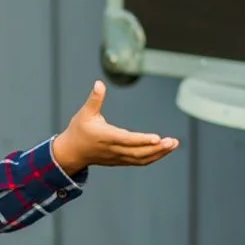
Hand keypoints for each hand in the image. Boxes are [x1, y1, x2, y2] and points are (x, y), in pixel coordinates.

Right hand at [51, 81, 179, 173]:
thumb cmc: (79, 130)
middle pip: (139, 152)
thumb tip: (99, 83)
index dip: (143, 140)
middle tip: (173, 141)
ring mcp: (118, 157)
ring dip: (159, 153)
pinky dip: (152, 157)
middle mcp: (114, 149)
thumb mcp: (85, 113)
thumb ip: (95, 99)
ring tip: (173, 145)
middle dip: (157, 148)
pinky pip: (139, 161)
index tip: (157, 138)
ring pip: (141, 159)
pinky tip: (163, 150)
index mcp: (106, 137)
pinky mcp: (120, 160)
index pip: (128, 140)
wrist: (71, 153)